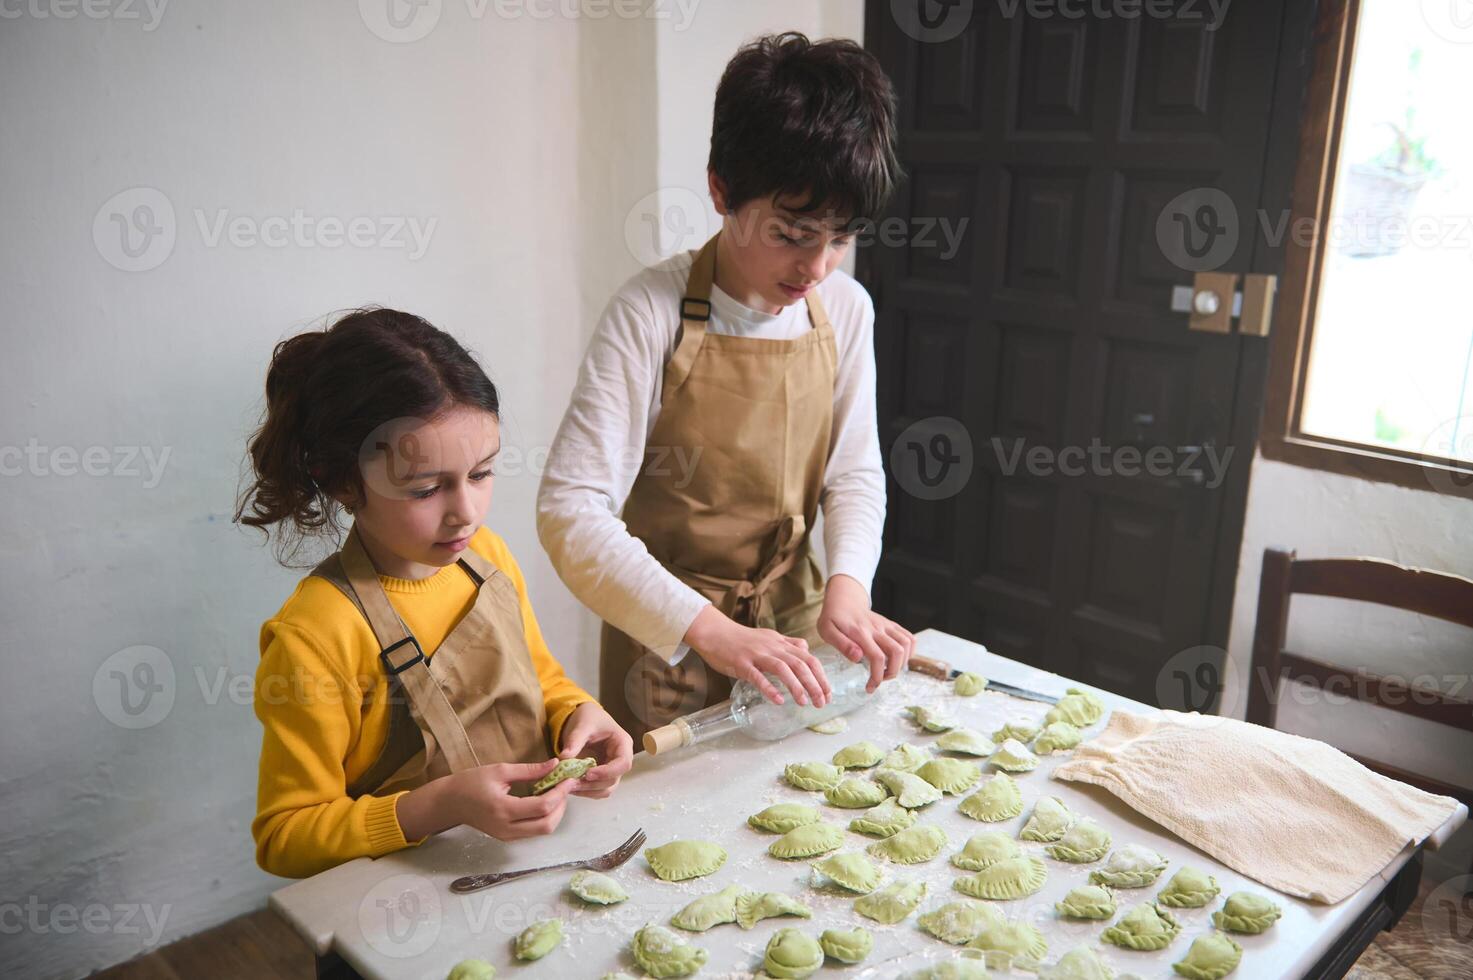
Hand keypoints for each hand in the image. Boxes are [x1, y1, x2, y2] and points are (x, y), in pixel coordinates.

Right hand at [398, 760, 573, 842]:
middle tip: (564, 787)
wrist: (450, 802)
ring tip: (556, 792)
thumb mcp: (500, 770)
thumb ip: (529, 770)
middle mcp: (507, 828)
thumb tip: (555, 764)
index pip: (542, 807)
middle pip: (547, 826)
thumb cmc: (471, 782)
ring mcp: (507, 836)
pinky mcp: (507, 837)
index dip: (560, 793)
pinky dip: (544, 818)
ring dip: (555, 813)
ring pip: (542, 831)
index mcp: (504, 809)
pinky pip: (533, 831)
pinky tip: (544, 801)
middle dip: (561, 806)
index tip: (568, 778)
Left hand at [557, 701, 633, 797]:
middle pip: (614, 780)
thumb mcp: (583, 725)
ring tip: (569, 786)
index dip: (607, 772)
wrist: (586, 718)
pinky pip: (597, 788)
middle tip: (572, 782)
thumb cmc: (589, 717)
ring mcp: (612, 769)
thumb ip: (575, 741)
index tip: (587, 774)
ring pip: (606, 789)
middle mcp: (620, 759)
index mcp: (623, 744)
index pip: (623, 764)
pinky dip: (585, 790)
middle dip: (593, 784)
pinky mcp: (602, 775)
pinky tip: (571, 786)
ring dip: (588, 791)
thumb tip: (563, 758)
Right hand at [683, 605, 830, 706]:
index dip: (821, 675)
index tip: (828, 692)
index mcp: (781, 643)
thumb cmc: (741, 638)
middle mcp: (773, 647)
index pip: (809, 658)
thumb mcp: (769, 637)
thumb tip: (806, 649)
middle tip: (822, 703)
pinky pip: (757, 676)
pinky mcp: (741, 663)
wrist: (714, 631)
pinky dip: (769, 688)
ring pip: (782, 669)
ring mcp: (757, 655)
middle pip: (800, 664)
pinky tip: (778, 700)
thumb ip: (788, 644)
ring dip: (796, 686)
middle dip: (814, 684)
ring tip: (804, 703)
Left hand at [819, 574, 914, 692]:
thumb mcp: (827, 630)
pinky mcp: (891, 625)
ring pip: (907, 644)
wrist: (843, 600)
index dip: (877, 677)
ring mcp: (886, 625)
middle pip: (897, 652)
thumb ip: (842, 644)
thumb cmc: (833, 618)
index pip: (877, 657)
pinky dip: (909, 652)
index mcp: (860, 633)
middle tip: (879, 680)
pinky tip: (897, 659)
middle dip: (892, 672)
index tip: (870, 688)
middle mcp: (877, 628)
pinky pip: (909, 637)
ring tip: (887, 670)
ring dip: (902, 662)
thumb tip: (858, 657)